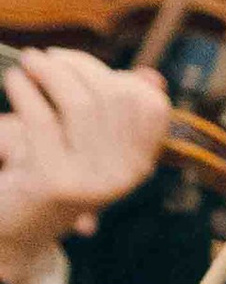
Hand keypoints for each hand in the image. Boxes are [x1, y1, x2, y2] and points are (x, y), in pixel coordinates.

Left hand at [0, 49, 169, 283]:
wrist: (18, 226)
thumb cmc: (53, 171)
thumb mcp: (90, 141)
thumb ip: (118, 111)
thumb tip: (150, 77)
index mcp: (139, 165)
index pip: (151, 106)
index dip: (118, 77)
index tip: (83, 67)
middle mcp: (124, 176)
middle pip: (113, 98)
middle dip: (79, 66)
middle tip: (47, 57)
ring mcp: (91, 183)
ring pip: (79, 104)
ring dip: (51, 71)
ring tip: (30, 61)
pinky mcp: (54, 184)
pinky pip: (42, 119)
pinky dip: (26, 91)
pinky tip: (15, 80)